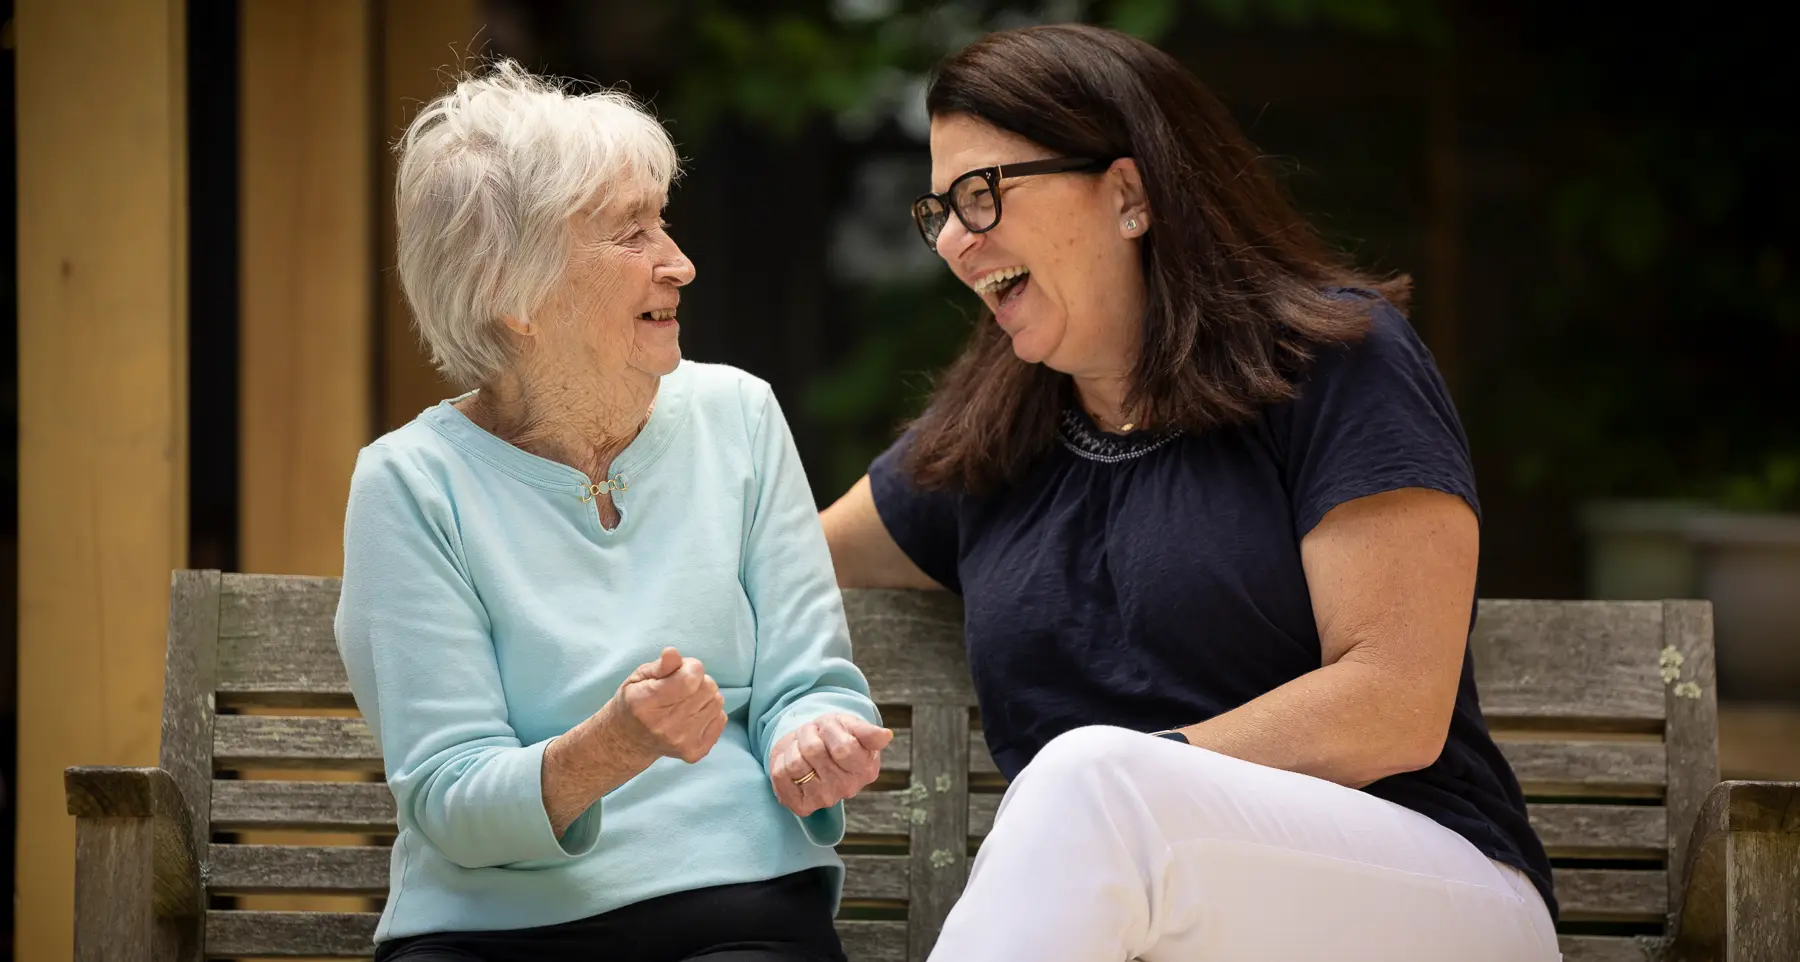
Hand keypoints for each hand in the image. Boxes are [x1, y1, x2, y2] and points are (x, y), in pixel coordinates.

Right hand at [604, 647, 726, 764]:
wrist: (629, 741)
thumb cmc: (634, 702)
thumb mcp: (639, 678)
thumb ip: (660, 666)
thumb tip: (673, 653)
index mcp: (646, 703)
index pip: (690, 678)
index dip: (690, 667)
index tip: (679, 671)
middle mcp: (665, 726)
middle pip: (708, 687)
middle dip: (698, 681)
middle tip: (681, 687)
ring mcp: (682, 742)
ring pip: (717, 702)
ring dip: (705, 697)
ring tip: (686, 702)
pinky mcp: (695, 751)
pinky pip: (721, 718)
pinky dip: (710, 713)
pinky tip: (692, 716)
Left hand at [769, 714, 892, 816]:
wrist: (812, 746)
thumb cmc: (836, 735)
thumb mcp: (852, 726)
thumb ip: (869, 732)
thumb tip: (886, 736)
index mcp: (866, 769)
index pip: (844, 748)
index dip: (829, 730)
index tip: (827, 725)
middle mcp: (847, 789)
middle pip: (814, 752)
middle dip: (808, 735)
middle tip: (813, 735)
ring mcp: (823, 800)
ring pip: (794, 764)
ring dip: (793, 747)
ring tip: (802, 748)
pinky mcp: (800, 806)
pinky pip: (779, 776)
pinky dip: (781, 761)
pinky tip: (792, 763)